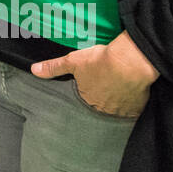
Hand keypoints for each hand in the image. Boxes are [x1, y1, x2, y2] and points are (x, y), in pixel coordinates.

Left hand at [30, 31, 158, 117]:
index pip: (86, 101)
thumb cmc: (101, 61)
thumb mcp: (73, 61)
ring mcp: (122, 110)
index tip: (93, 85)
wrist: (130, 62)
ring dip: (117, 100)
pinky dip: (133, 101)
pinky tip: (132, 91)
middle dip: (102, 98)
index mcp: (88, 100)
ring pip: (118, 108)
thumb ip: (54, 67)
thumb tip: (34, 70)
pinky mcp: (138, 107)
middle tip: (106, 85)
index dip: (89, 92)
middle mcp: (104, 109)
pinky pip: (134, 108)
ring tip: (118, 87)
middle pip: (101, 106)